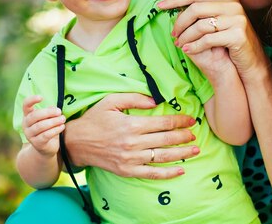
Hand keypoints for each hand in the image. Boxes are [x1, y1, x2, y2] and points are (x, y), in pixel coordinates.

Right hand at [22, 95, 65, 156]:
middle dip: (48, 112)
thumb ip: (50, 112)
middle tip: (59, 112)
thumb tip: (54, 108)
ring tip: (63, 119)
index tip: (41, 97)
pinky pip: (46, 135)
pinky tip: (62, 126)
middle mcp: (26, 125)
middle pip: (34, 116)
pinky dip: (55, 130)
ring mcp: (30, 135)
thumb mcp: (48, 119)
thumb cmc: (48, 129)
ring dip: (54, 121)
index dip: (31, 100)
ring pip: (41, 126)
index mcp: (28, 115)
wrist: (46, 148)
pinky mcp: (37, 143)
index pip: (25, 105)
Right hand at [64, 93, 199, 178]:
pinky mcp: (127, 170)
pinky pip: (152, 173)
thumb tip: (156, 100)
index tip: (191, 120)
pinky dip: (168, 173)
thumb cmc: (95, 119)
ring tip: (195, 150)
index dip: (179, 121)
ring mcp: (131, 159)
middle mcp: (133, 143)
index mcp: (131, 124)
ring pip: (162, 157)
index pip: (163, 123)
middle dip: (183, 137)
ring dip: (182, 154)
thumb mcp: (111, 101)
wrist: (76, 142)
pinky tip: (180, 170)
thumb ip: (135, 98)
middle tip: (195, 134)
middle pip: (166, 140)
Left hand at [158, 0, 270, 85]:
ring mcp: (237, 18)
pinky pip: (208, 39)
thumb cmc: (228, 38)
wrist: (250, 60)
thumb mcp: (217, 18)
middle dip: (180, 22)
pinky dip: (194, 46)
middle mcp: (233, 3)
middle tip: (173, 34)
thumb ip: (201, 7)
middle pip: (195, 8)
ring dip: (186, 37)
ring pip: (200, 25)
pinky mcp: (238, 35)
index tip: (159, 7)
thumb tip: (175, 2)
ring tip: (180, 44)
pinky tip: (188, 50)